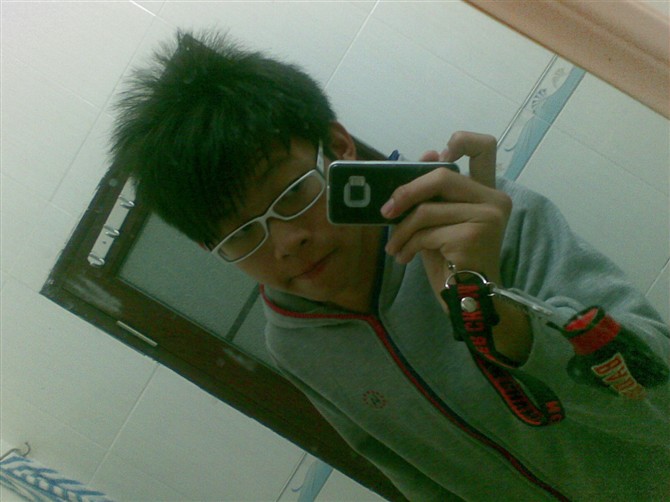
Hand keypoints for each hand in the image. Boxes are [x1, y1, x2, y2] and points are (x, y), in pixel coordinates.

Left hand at [382, 131, 531, 361]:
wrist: (469, 299)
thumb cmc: (453, 260)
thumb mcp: (441, 221)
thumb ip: (436, 192)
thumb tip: (428, 153)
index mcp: (488, 192)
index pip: (485, 148)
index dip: (461, 141)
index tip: (437, 153)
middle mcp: (495, 200)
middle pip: (441, 177)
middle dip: (406, 193)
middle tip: (386, 212)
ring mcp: (487, 216)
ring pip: (427, 210)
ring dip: (401, 231)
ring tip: (394, 247)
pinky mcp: (474, 234)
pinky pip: (426, 232)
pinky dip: (408, 246)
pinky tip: (405, 258)